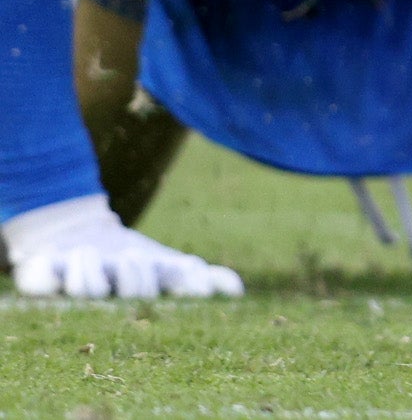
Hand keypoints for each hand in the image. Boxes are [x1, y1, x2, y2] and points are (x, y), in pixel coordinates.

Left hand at [6, 194, 237, 299]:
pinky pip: (46, 284)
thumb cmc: (130, 260)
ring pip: (86, 293)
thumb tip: (236, 289)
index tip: (192, 274)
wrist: (76, 239)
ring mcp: (78, 292)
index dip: (180, 290)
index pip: (167, 301)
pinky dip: (59, 272)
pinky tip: (73, 257)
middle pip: (127, 299)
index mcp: (144, 299)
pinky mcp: (46, 281)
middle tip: (133, 258)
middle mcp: (112, 300)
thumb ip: (196, 276)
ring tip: (92, 252)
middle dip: (131, 281)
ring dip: (90, 276)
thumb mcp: (165, 263)